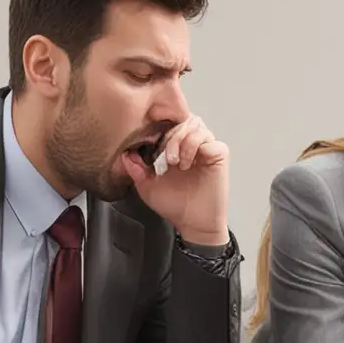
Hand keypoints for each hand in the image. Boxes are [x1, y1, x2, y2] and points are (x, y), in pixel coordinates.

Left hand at [125, 115, 230, 247]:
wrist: (193, 223)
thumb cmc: (175, 206)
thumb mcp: (147, 186)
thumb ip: (136, 169)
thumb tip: (124, 153)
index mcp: (178, 148)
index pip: (170, 123)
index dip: (160, 129)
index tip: (150, 145)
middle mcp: (194, 146)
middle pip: (183, 119)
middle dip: (170, 135)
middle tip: (165, 157)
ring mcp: (207, 149)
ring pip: (195, 125)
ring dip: (181, 140)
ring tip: (175, 161)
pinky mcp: (219, 155)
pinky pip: (207, 139)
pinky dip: (193, 147)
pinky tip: (186, 164)